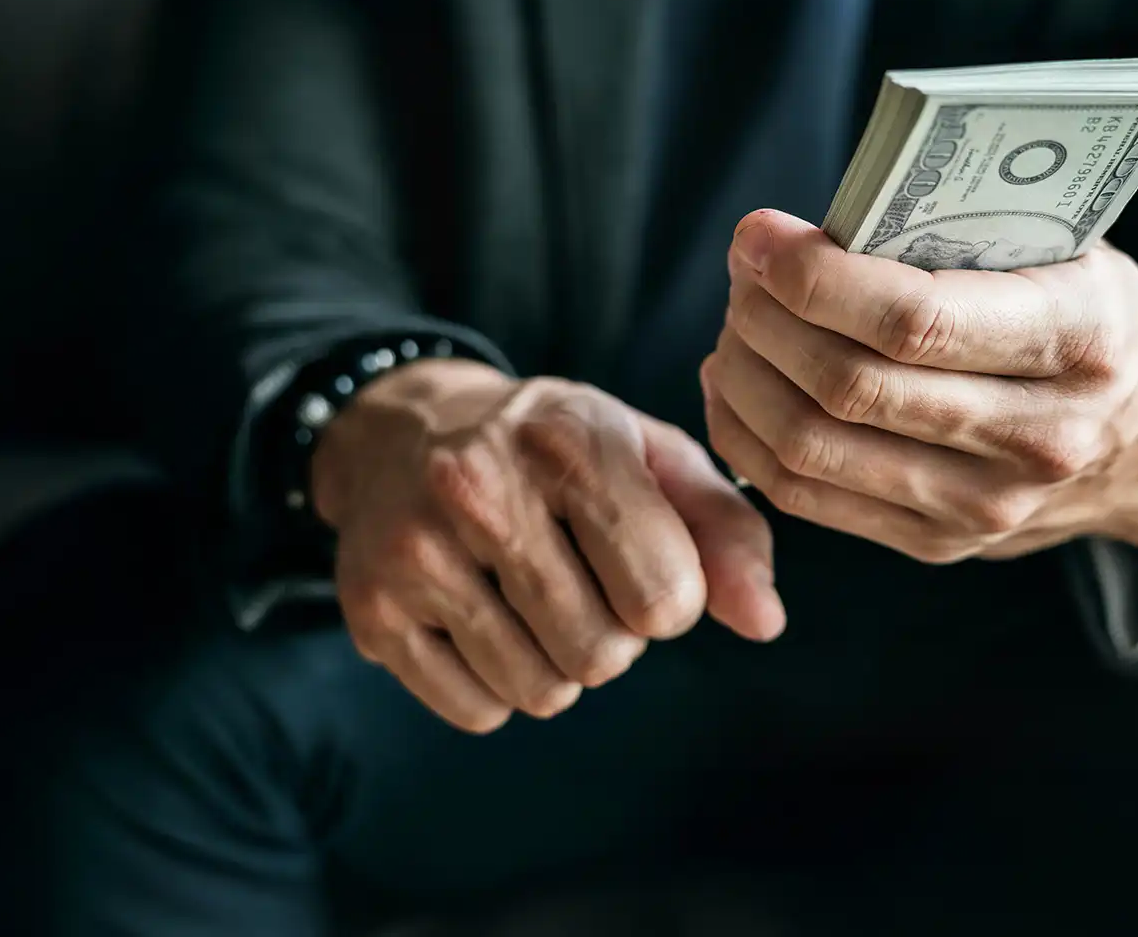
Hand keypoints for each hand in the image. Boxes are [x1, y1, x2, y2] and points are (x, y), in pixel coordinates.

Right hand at [312, 358, 783, 732]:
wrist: (407, 427)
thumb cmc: (558, 450)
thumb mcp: (651, 459)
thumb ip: (727, 533)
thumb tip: (765, 623)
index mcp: (568, 440)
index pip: (665, 598)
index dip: (670, 599)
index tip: (642, 562)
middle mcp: (480, 488)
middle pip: (602, 655)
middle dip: (612, 635)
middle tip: (580, 580)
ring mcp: (416, 551)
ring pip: (541, 692)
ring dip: (557, 664)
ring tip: (532, 597)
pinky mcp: (372, 609)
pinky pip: (477, 711)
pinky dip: (496, 686)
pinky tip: (481, 619)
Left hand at [701, 209, 1137, 564]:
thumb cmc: (1089, 316)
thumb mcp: (1069, 249)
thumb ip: (971, 228)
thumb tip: (829, 217)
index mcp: (1081, 339)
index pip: (917, 319)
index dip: (818, 278)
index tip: (761, 236)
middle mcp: (1041, 435)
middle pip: (852, 386)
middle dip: (768, 319)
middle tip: (744, 271)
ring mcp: (987, 506)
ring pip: (813, 449)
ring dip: (748, 376)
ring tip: (738, 321)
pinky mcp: (940, 545)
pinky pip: (806, 498)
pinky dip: (749, 436)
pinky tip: (736, 384)